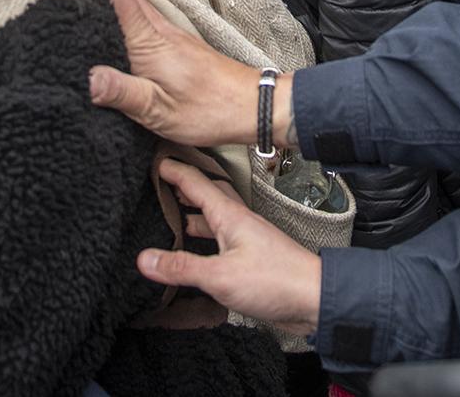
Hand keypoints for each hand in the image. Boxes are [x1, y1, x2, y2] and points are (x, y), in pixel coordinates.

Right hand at [61, 0, 268, 148]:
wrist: (252, 107)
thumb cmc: (209, 109)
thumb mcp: (160, 111)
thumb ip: (123, 94)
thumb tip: (88, 78)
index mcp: (150, 41)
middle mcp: (159, 30)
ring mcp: (169, 35)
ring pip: (132, 0)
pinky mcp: (175, 46)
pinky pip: (141, 15)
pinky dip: (122, 3)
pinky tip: (114, 13)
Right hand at [137, 158, 322, 336]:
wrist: (315, 298)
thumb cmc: (276, 280)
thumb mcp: (220, 275)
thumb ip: (182, 267)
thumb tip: (145, 259)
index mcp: (230, 216)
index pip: (196, 183)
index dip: (174, 170)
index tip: (154, 161)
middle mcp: (238, 223)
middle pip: (206, 197)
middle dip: (183, 189)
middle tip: (159, 186)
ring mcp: (246, 240)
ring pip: (213, 221)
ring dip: (192, 218)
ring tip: (169, 220)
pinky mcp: (251, 260)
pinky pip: (221, 243)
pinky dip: (204, 243)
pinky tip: (195, 255)